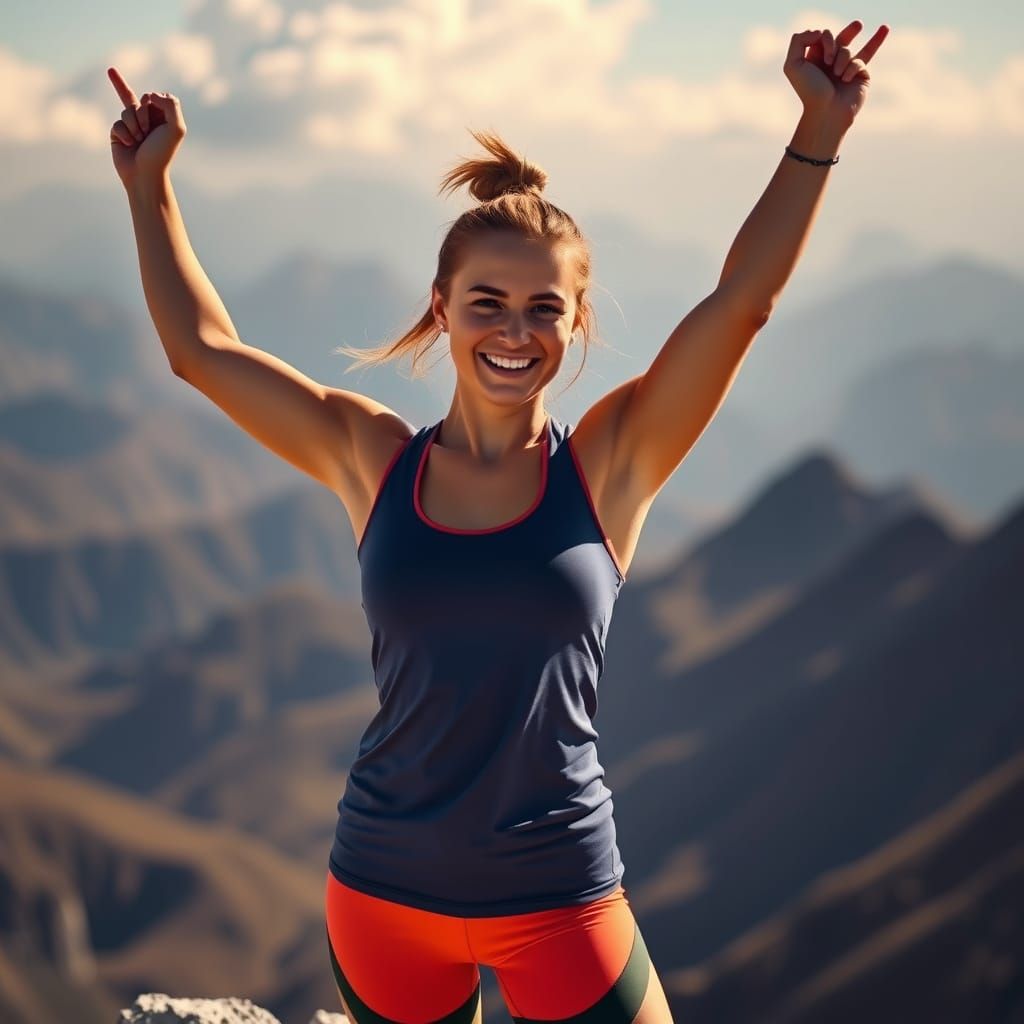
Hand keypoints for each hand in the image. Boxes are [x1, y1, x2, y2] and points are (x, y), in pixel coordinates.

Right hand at [107, 66, 186, 189]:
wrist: (144, 174)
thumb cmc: (162, 153)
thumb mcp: (176, 129)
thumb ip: (171, 105)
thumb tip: (151, 94)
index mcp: (164, 119)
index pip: (157, 96)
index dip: (156, 104)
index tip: (160, 119)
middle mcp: (149, 121)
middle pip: (141, 100)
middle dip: (143, 115)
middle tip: (148, 133)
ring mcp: (133, 126)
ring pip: (128, 111)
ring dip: (134, 126)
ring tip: (139, 141)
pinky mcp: (119, 133)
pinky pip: (117, 123)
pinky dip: (124, 133)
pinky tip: (129, 145)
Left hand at [784, 21, 889, 131]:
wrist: (827, 111)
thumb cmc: (809, 90)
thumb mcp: (793, 65)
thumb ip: (799, 40)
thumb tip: (818, 31)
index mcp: (814, 60)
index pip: (823, 36)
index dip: (825, 38)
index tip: (822, 51)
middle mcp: (830, 63)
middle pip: (842, 37)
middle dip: (851, 30)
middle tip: (858, 24)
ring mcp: (846, 68)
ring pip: (847, 50)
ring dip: (842, 58)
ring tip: (837, 74)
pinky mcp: (860, 75)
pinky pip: (859, 61)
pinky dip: (851, 68)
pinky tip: (845, 80)